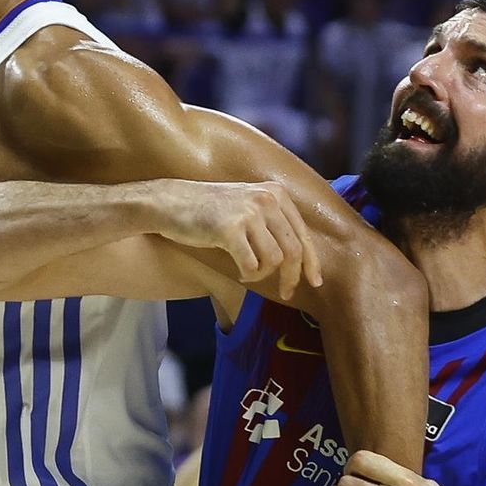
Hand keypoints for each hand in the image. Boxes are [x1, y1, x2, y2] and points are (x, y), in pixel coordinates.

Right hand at [149, 180, 321, 299]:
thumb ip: (274, 223)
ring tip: (248, 272)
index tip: (314, 282)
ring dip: (262, 274)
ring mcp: (248, 213)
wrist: (171, 203)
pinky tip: (238, 271)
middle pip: (294, 250)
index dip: (312, 263)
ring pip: (274, 260)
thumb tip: (301, 259)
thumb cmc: (209, 210)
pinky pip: (252, 265)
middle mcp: (267, 199)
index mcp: (276, 193)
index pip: (303, 234)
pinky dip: (248, 275)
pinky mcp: (230, 229)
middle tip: (284, 292)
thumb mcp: (249, 205)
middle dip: (292, 277)